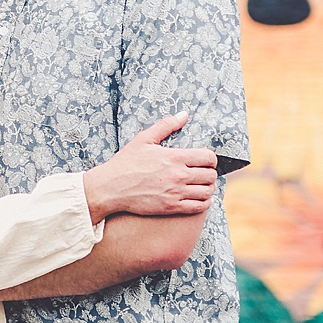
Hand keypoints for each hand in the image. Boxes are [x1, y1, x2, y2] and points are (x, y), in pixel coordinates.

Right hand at [82, 116, 219, 220]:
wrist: (111, 188)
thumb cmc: (126, 162)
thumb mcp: (144, 139)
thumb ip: (166, 125)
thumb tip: (184, 114)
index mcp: (174, 157)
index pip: (208, 157)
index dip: (211, 159)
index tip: (205, 161)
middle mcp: (178, 175)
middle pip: (210, 175)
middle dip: (209, 173)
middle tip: (202, 173)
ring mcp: (176, 193)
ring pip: (207, 192)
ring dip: (207, 188)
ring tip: (201, 186)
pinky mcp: (171, 207)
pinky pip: (199, 207)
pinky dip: (203, 203)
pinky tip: (198, 198)